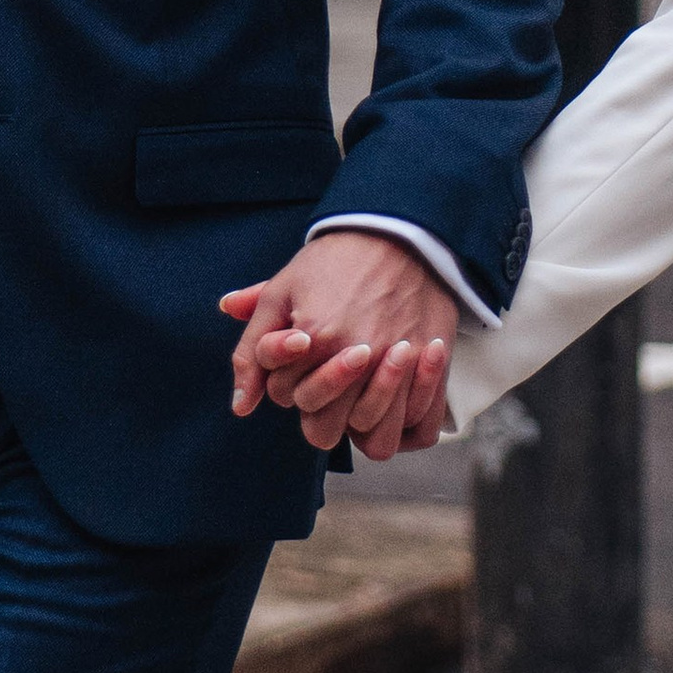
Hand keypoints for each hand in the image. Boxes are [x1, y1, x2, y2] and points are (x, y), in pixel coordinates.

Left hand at [221, 235, 456, 458]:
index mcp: (314, 338)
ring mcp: (398, 365)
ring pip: (372, 440)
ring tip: (360, 392)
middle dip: (318, 408)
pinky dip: (404, 426)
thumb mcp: (280, 291)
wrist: (398, 232)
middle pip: (324, 428)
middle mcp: (357, 357)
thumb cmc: (334, 261)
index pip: (284, 397)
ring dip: (361, 423)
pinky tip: (394, 403)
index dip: (285, 381)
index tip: (301, 351)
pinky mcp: (432, 365)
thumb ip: (252, 349)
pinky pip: (419, 429)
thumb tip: (240, 407)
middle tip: (327, 374)